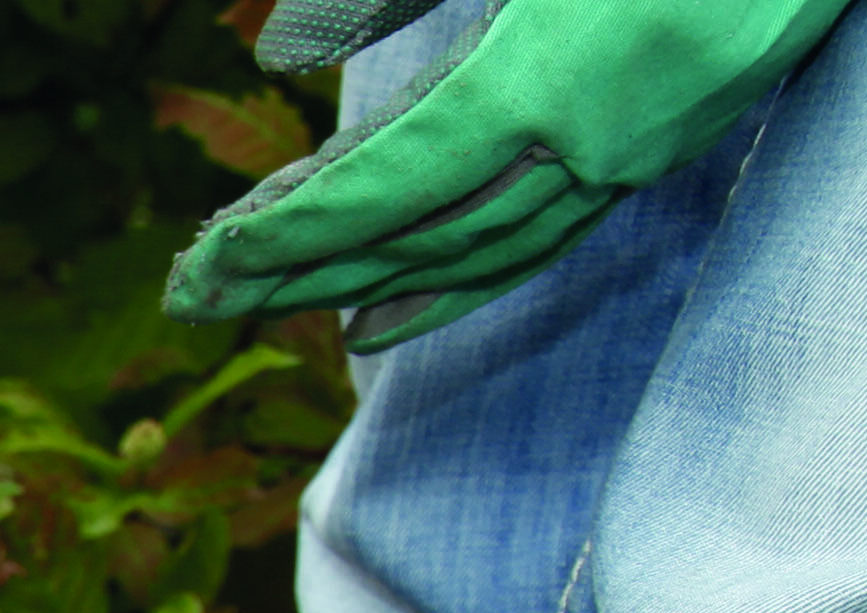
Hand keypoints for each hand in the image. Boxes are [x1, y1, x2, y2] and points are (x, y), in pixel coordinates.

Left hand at [171, 0, 859, 342]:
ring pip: (486, 248)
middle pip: (422, 238)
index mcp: (549, 74)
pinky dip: (464, 276)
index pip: (388, 183)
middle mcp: (596, 137)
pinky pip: (548, 232)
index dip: (290, 233)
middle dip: (302, 275)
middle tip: (197, 303)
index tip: (205, 268)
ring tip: (285, 315)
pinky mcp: (670, 139)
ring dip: (377, 287)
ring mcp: (640, 148)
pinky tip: (402, 299)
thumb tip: (282, 44)